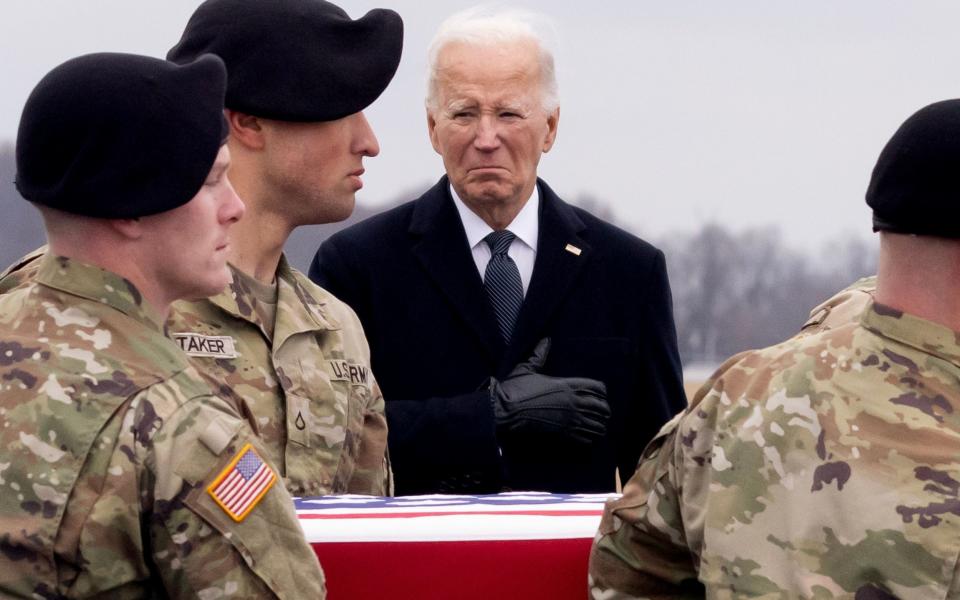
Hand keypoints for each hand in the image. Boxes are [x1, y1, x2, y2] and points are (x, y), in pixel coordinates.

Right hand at [490, 339, 609, 444]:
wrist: (505, 409)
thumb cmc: (515, 388)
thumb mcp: (527, 368)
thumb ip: (539, 355)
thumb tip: (545, 340)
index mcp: (566, 385)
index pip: (596, 387)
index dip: (602, 391)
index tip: (602, 393)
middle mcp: (571, 402)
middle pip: (600, 406)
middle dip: (604, 409)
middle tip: (605, 412)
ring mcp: (568, 419)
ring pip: (595, 424)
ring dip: (599, 425)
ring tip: (601, 426)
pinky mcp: (561, 432)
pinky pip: (584, 437)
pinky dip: (590, 438)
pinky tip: (590, 437)